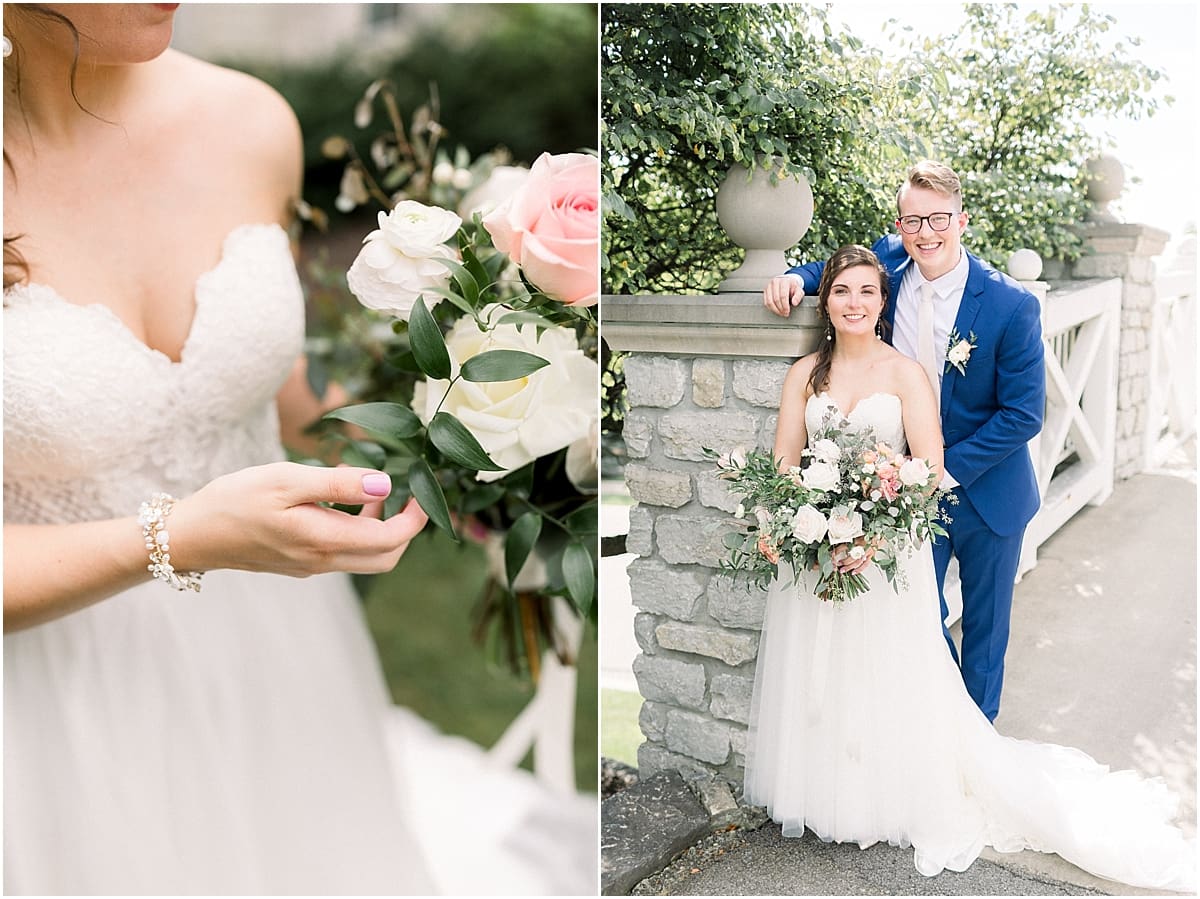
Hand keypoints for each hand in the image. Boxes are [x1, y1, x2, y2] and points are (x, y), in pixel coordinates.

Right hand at [168, 462, 428, 576]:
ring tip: (370, 492)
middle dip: (404, 528)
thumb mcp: (286, 480)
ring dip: (379, 528)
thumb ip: (339, 484)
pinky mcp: (299, 563)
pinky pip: (343, 553)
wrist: (191, 534)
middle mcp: (322, 561)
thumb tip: (385, 485)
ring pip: (365, 557)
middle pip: (385, 557)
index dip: (414, 518)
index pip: (390, 539)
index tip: (422, 492)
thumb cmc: (235, 500)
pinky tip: (342, 504)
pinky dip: (357, 531)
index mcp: (323, 540)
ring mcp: (310, 566)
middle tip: (406, 495)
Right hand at [763, 274, 803, 316]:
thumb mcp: (799, 291)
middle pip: (776, 299)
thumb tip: (794, 303)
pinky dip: (770, 308)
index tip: (787, 311)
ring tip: (780, 313)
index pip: (783, 296)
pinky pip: (766, 302)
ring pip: (769, 301)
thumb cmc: (793, 287)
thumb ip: (798, 297)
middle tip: (785, 313)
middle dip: (781, 309)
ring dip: (775, 309)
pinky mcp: (765, 291)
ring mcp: (769, 286)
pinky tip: (776, 310)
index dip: (785, 305)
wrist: (787, 282)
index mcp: (784, 281)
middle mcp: (775, 282)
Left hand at [831, 538, 875, 574]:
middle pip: (852, 556)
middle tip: (837, 564)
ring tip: (842, 570)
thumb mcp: (853, 536)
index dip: (837, 551)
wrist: (877, 536)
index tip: (832, 554)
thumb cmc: (865, 536)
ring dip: (849, 567)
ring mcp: (867, 552)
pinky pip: (865, 564)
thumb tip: (835, 549)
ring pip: (857, 561)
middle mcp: (862, 546)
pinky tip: (854, 572)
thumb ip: (845, 542)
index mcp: (856, 540)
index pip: (845, 546)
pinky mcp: (871, 556)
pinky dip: (859, 569)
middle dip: (844, 561)